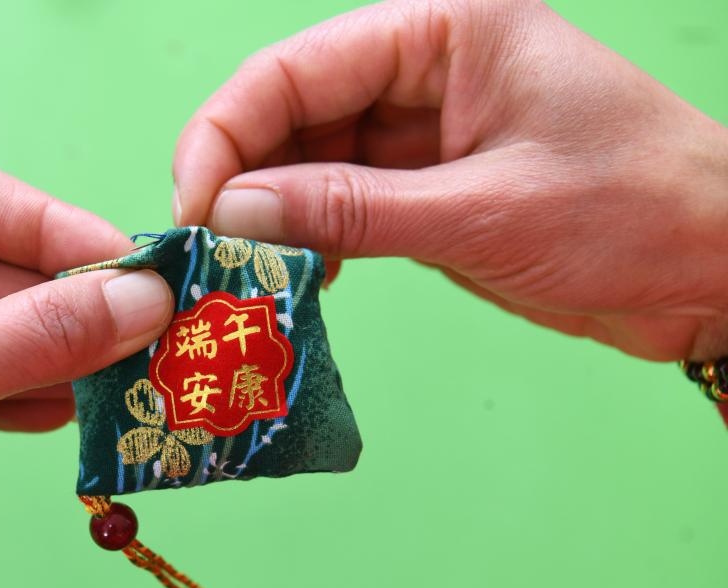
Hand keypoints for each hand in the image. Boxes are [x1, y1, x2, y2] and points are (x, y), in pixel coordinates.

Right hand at [173, 0, 727, 359]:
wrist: (714, 269)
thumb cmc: (637, 211)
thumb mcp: (484, 211)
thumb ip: (351, 209)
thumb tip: (234, 213)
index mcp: (445, 30)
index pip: (299, 68)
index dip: (229, 134)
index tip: (193, 207)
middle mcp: (425, 69)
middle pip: (293, 113)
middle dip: (243, 180)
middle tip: (208, 252)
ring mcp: (424, 132)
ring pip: (310, 163)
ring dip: (273, 217)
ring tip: (246, 274)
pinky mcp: (429, 188)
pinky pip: (343, 204)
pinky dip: (313, 240)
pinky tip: (300, 276)